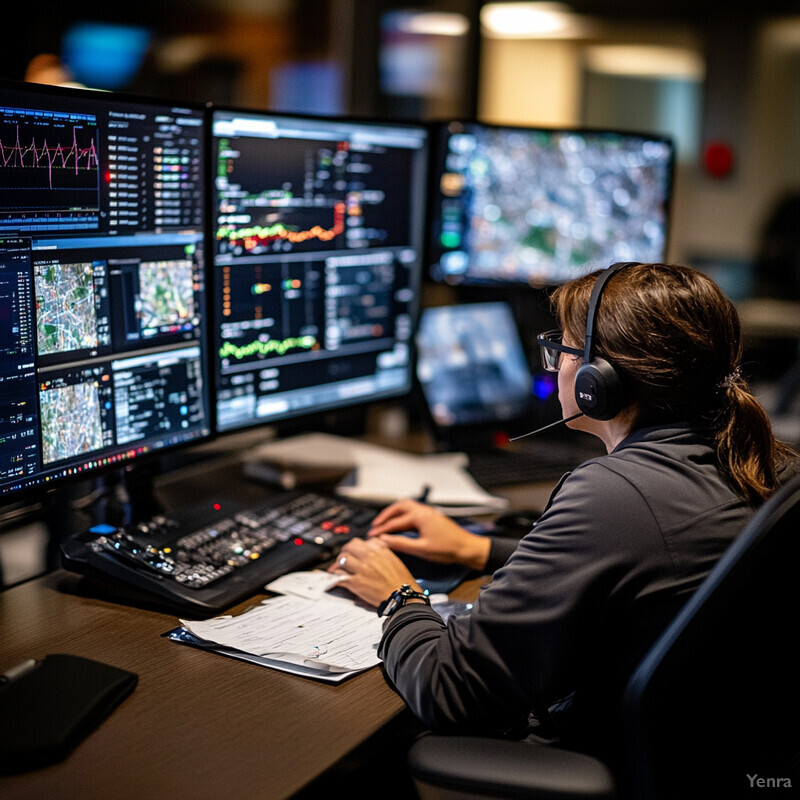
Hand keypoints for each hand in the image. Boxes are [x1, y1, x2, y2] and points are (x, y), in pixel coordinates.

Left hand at [328, 536, 419, 608]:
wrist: (403, 597)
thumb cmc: (401, 582)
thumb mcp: (394, 560)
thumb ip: (382, 551)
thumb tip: (371, 546)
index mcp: (379, 550)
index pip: (361, 542)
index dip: (355, 547)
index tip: (354, 552)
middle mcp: (369, 556)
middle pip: (349, 547)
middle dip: (345, 552)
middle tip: (343, 559)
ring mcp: (361, 569)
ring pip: (342, 559)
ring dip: (339, 565)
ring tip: (339, 569)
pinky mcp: (356, 582)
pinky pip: (340, 576)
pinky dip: (336, 578)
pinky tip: (336, 580)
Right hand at [367, 499, 490, 570]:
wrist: (468, 548)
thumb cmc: (448, 548)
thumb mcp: (421, 549)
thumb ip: (401, 544)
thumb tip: (384, 541)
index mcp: (420, 516)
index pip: (395, 522)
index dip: (382, 530)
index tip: (372, 536)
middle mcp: (423, 511)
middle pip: (399, 507)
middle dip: (386, 515)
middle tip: (376, 524)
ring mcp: (428, 513)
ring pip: (407, 507)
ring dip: (394, 513)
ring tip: (385, 522)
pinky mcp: (432, 517)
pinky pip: (413, 511)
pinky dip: (403, 515)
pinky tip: (401, 524)